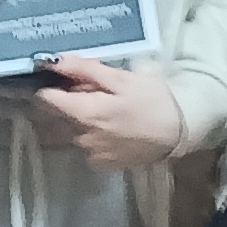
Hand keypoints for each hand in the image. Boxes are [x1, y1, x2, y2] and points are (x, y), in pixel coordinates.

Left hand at [37, 54, 182, 171]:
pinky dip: (93, 137)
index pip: (46, 100)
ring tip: (107, 110)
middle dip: (69, 101)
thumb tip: (55, 62)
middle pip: (59, 116)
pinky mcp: (105, 164)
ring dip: (80, 120)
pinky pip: (88, 147)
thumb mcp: (122, 78)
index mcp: (84, 113)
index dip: (50, 86)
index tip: (61, 79)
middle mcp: (82, 137)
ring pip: (73, 132)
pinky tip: (112, 129)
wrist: (180, 133)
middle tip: (94, 91)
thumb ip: (85, 70)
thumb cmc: (152, 100)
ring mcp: (93, 154)